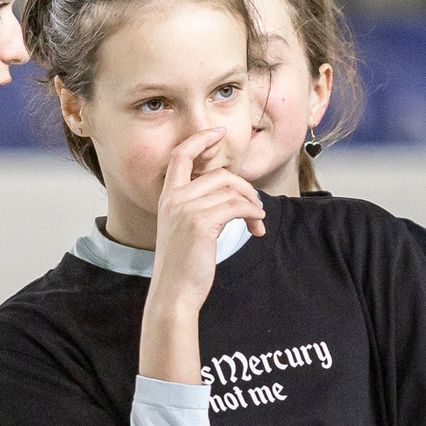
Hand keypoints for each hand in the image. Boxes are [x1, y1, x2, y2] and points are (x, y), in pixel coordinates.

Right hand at [140, 129, 267, 382]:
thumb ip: (200, 208)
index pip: (180, 156)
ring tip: (258, 222)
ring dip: (253, 204)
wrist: (174, 294)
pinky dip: (253, 213)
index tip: (218, 131)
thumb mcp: (185, 230)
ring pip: (231, 190)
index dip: (200, 139)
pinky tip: (257, 226)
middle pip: (219, 174)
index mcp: (167, 198)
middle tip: (257, 207)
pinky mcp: (201, 224)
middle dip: (245, 187)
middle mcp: (174, 199)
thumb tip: (234, 195)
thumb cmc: (184, 266)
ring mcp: (186, 210)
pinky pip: (237, 206)